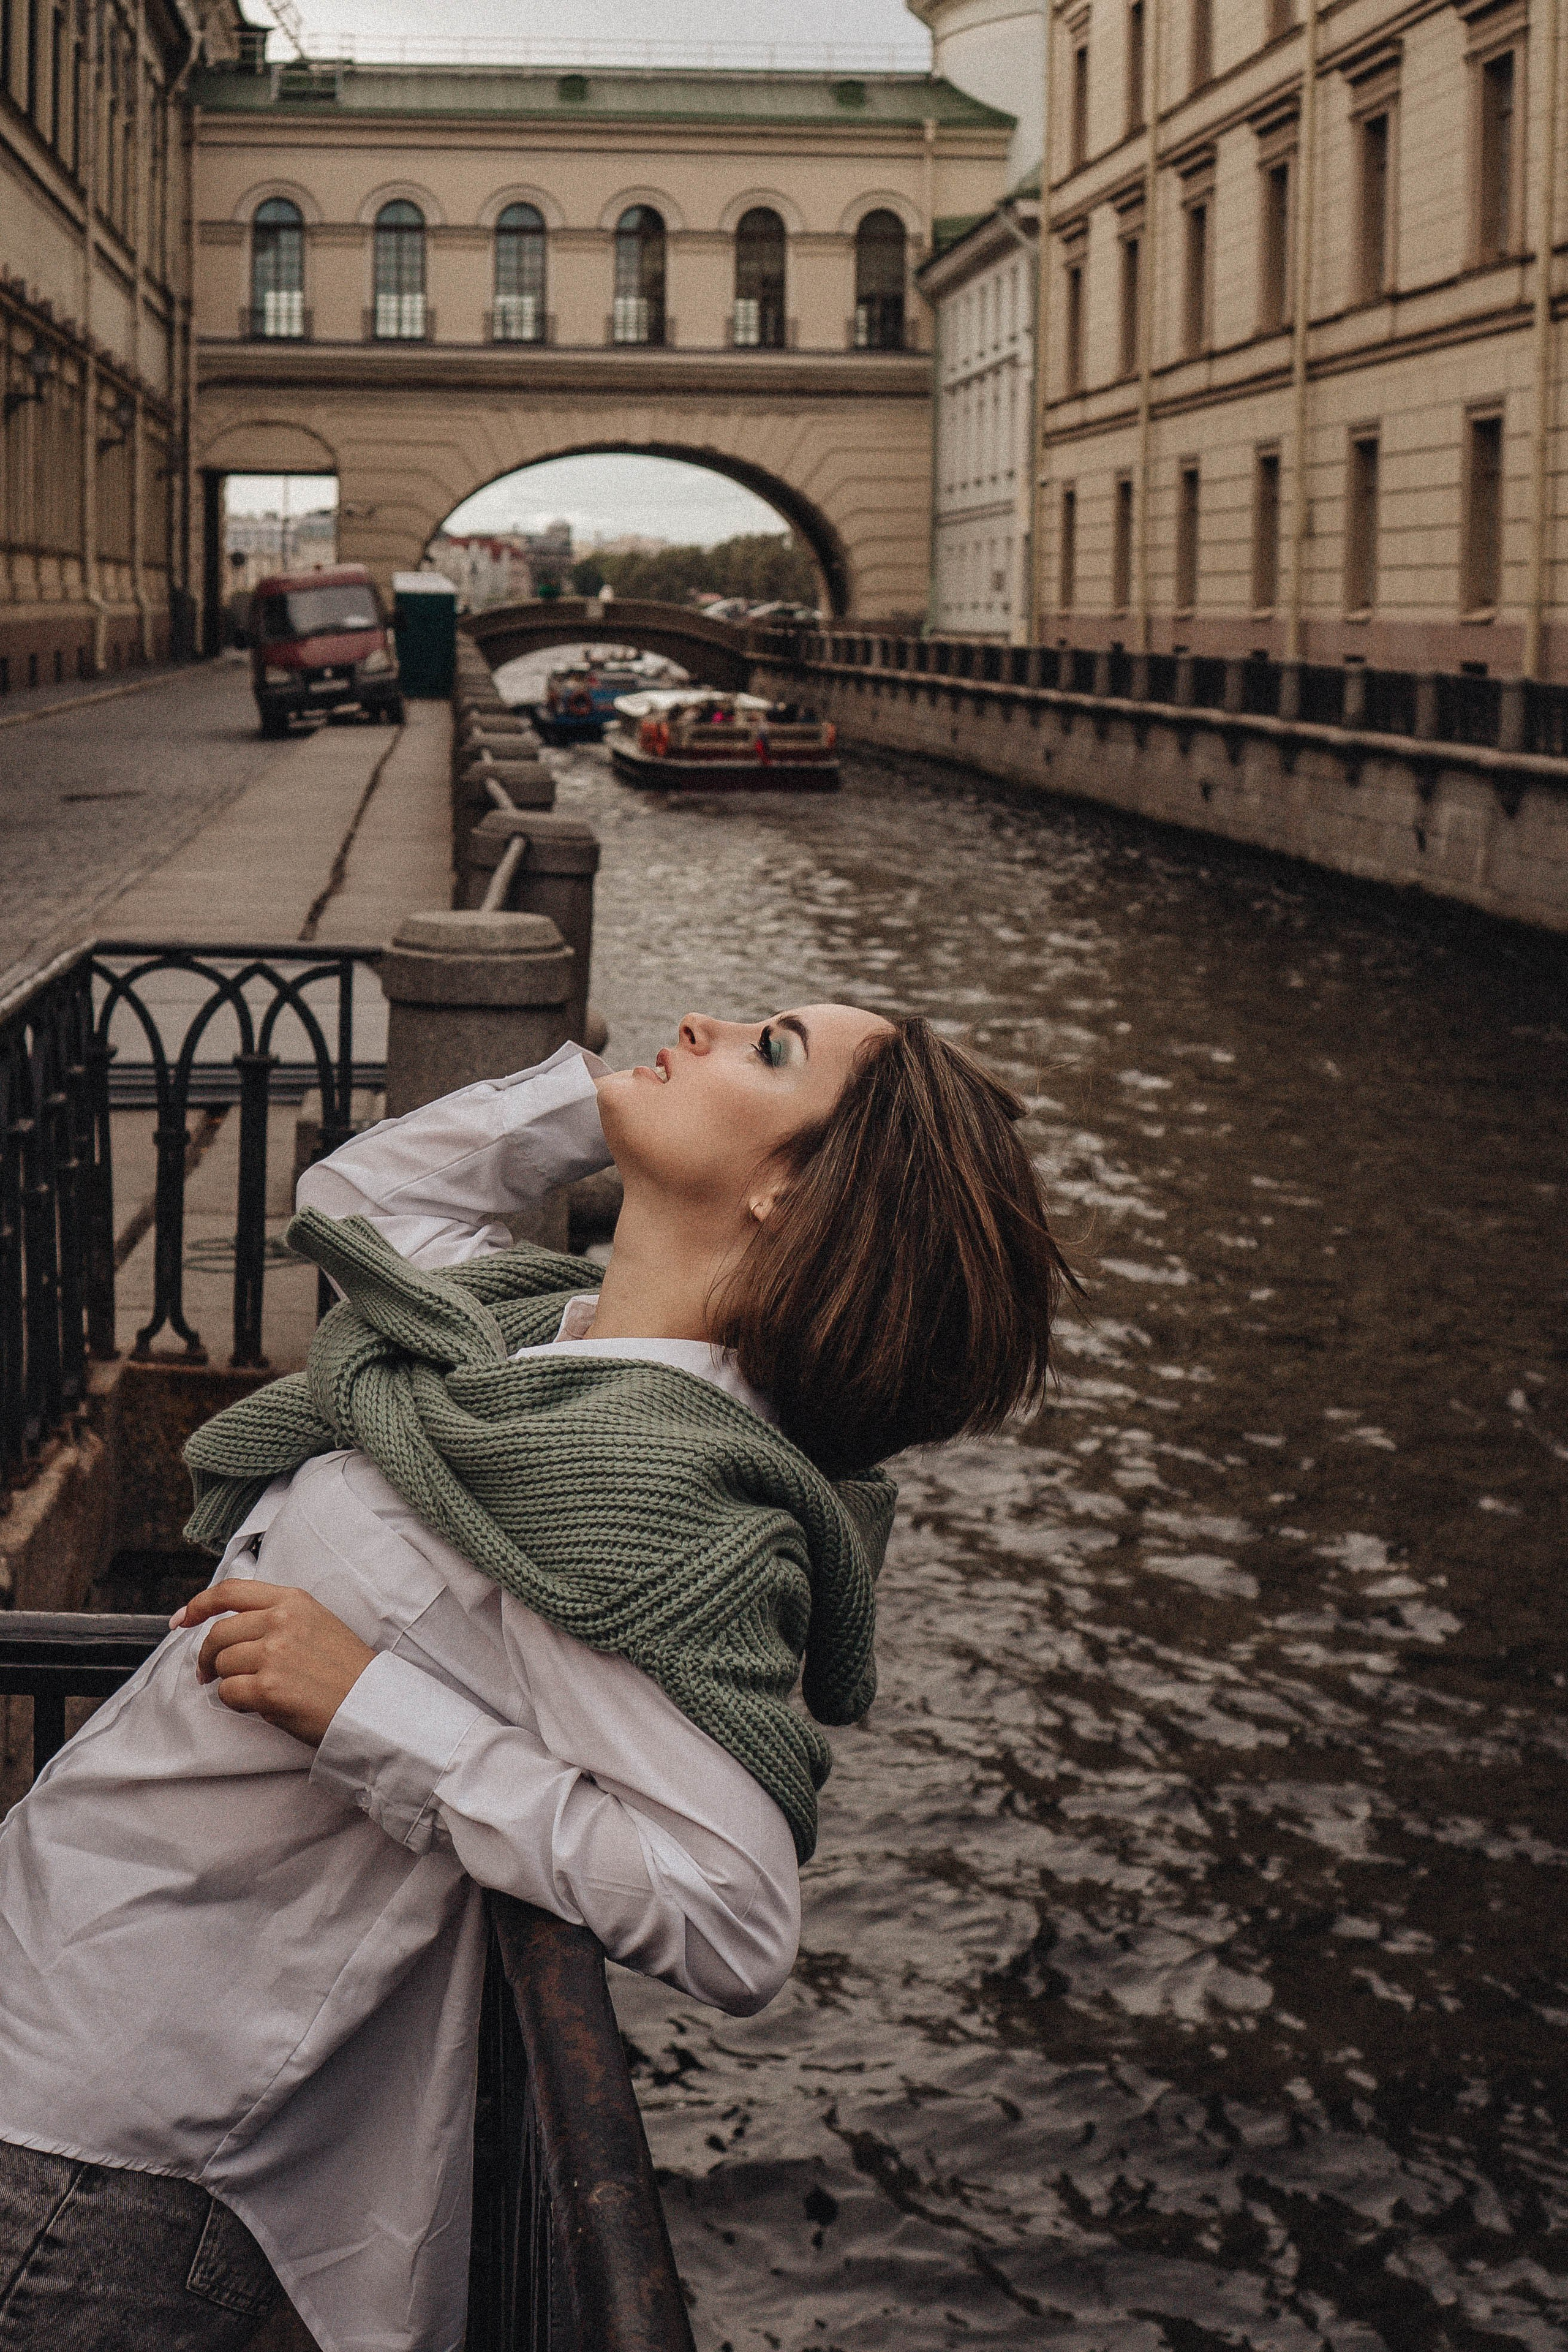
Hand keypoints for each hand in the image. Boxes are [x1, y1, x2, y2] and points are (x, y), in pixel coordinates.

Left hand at [172, 1581, 375, 1747]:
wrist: (371, 1704)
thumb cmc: (347, 1670)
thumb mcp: (317, 1623)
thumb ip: (278, 1618)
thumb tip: (232, 1630)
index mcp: (293, 1601)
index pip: (231, 1591)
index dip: (199, 1605)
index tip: (182, 1620)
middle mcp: (281, 1621)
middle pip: (218, 1634)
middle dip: (208, 1657)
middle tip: (208, 1674)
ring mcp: (274, 1653)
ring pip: (221, 1665)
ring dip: (227, 1682)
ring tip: (252, 1692)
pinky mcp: (269, 1688)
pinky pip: (228, 1694)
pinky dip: (236, 1703)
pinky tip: (258, 1705)